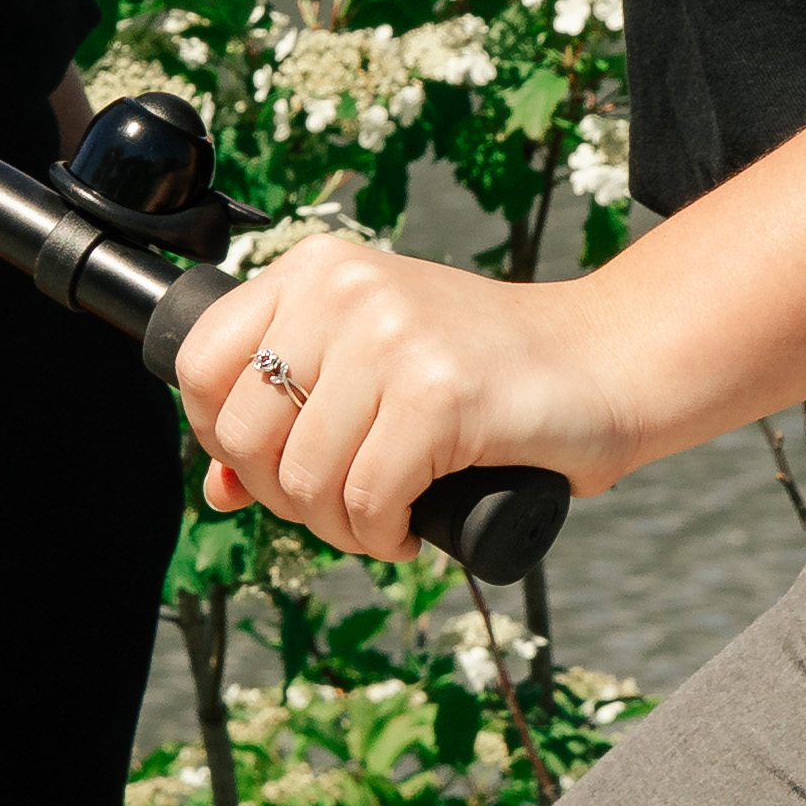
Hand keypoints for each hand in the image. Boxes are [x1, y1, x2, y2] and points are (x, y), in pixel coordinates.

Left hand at [171, 223, 650, 566]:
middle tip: (340, 506)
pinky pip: (366, 501)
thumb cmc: (488, 372)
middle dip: (282, 497)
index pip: (198, 364)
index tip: (270, 468)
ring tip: (382, 519)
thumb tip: (217, 492)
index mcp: (315, 269)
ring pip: (304, 479)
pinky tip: (409, 527)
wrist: (606, 362)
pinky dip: (382, 536)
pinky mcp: (437, 393)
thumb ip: (293, 409)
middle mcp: (343, 288)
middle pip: (241, 432)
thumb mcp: (374, 365)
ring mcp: (391, 336)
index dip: (219, 439)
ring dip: (339, 529)